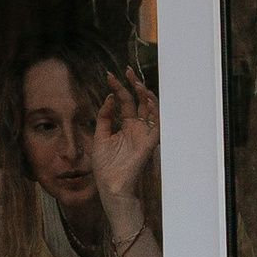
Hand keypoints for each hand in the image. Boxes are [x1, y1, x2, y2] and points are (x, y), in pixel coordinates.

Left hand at [90, 69, 159, 220]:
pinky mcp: (149, 143)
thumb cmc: (105, 166)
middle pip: (137, 101)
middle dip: (132, 85)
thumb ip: (104, 117)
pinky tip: (148, 100)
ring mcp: (143, 134)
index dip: (118, 88)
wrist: (111, 186)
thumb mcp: (100, 136)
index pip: (123, 102)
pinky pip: (156, 124)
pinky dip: (155, 112)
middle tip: (127, 70)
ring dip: (144, 95)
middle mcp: (136, 128)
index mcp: (125, 126)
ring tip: (136, 83)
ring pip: (150, 109)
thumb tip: (110, 97)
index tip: (109, 75)